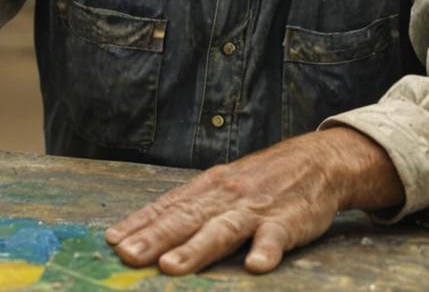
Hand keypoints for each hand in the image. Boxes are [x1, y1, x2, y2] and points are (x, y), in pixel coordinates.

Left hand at [104, 127, 404, 274]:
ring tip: (172, 267)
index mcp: (208, 188)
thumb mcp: (223, 186)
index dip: (140, 225)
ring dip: (197, 249)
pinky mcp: (287, 221)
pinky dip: (266, 249)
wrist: (317, 160)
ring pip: (222, 230)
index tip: (112, 242)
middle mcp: (226, 196)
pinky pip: (275, 237)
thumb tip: (145, 228)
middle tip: (128, 257)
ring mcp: (256, 209)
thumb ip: (190, 207)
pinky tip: (255, 265)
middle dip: (155, 239)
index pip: (168, 207)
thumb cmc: (261, 180)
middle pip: (186, 220)